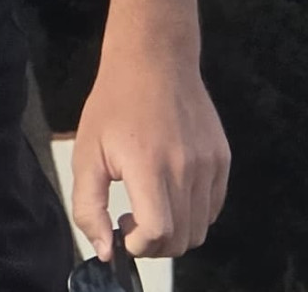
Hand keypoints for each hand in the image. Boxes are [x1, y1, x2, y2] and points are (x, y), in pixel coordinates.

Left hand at [70, 39, 228, 260]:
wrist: (153, 57)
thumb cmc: (115, 101)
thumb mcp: (86, 150)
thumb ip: (89, 206)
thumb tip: (105, 251)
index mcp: (149, 163)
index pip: (158, 231)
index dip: (138, 244)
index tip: (122, 229)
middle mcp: (186, 166)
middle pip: (180, 239)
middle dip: (153, 243)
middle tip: (131, 219)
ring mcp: (209, 163)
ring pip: (199, 229)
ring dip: (174, 232)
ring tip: (150, 204)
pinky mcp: (222, 158)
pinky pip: (212, 208)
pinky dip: (192, 214)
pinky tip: (169, 190)